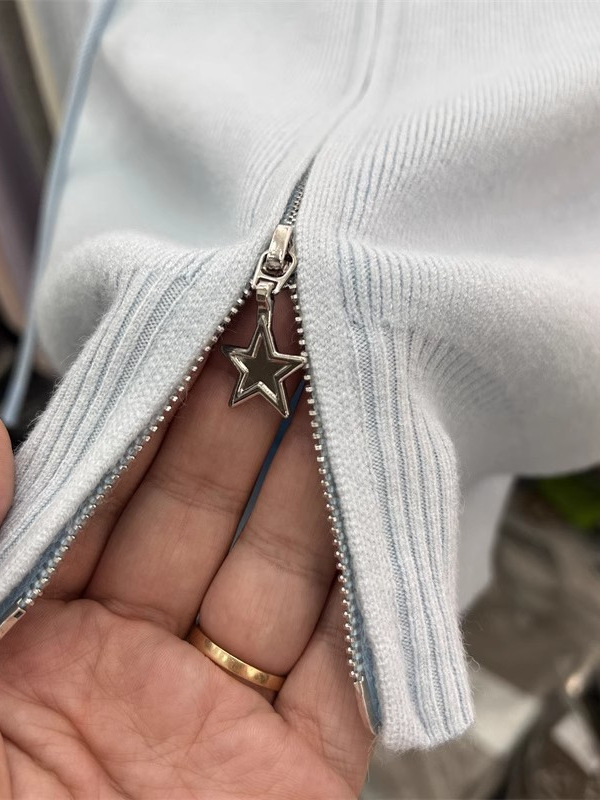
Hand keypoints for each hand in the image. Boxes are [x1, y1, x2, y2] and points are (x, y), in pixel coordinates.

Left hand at [0, 295, 371, 798]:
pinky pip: (345, 673)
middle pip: (201, 523)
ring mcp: (216, 720)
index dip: (148, 420)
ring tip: (339, 394)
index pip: (104, 504)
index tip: (185, 343)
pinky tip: (377, 510)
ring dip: (314, 486)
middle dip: (243, 429)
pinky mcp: (292, 776)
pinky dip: (367, 596)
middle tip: (274, 340)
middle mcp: (129, 669)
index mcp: (33, 646)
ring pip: (280, 578)